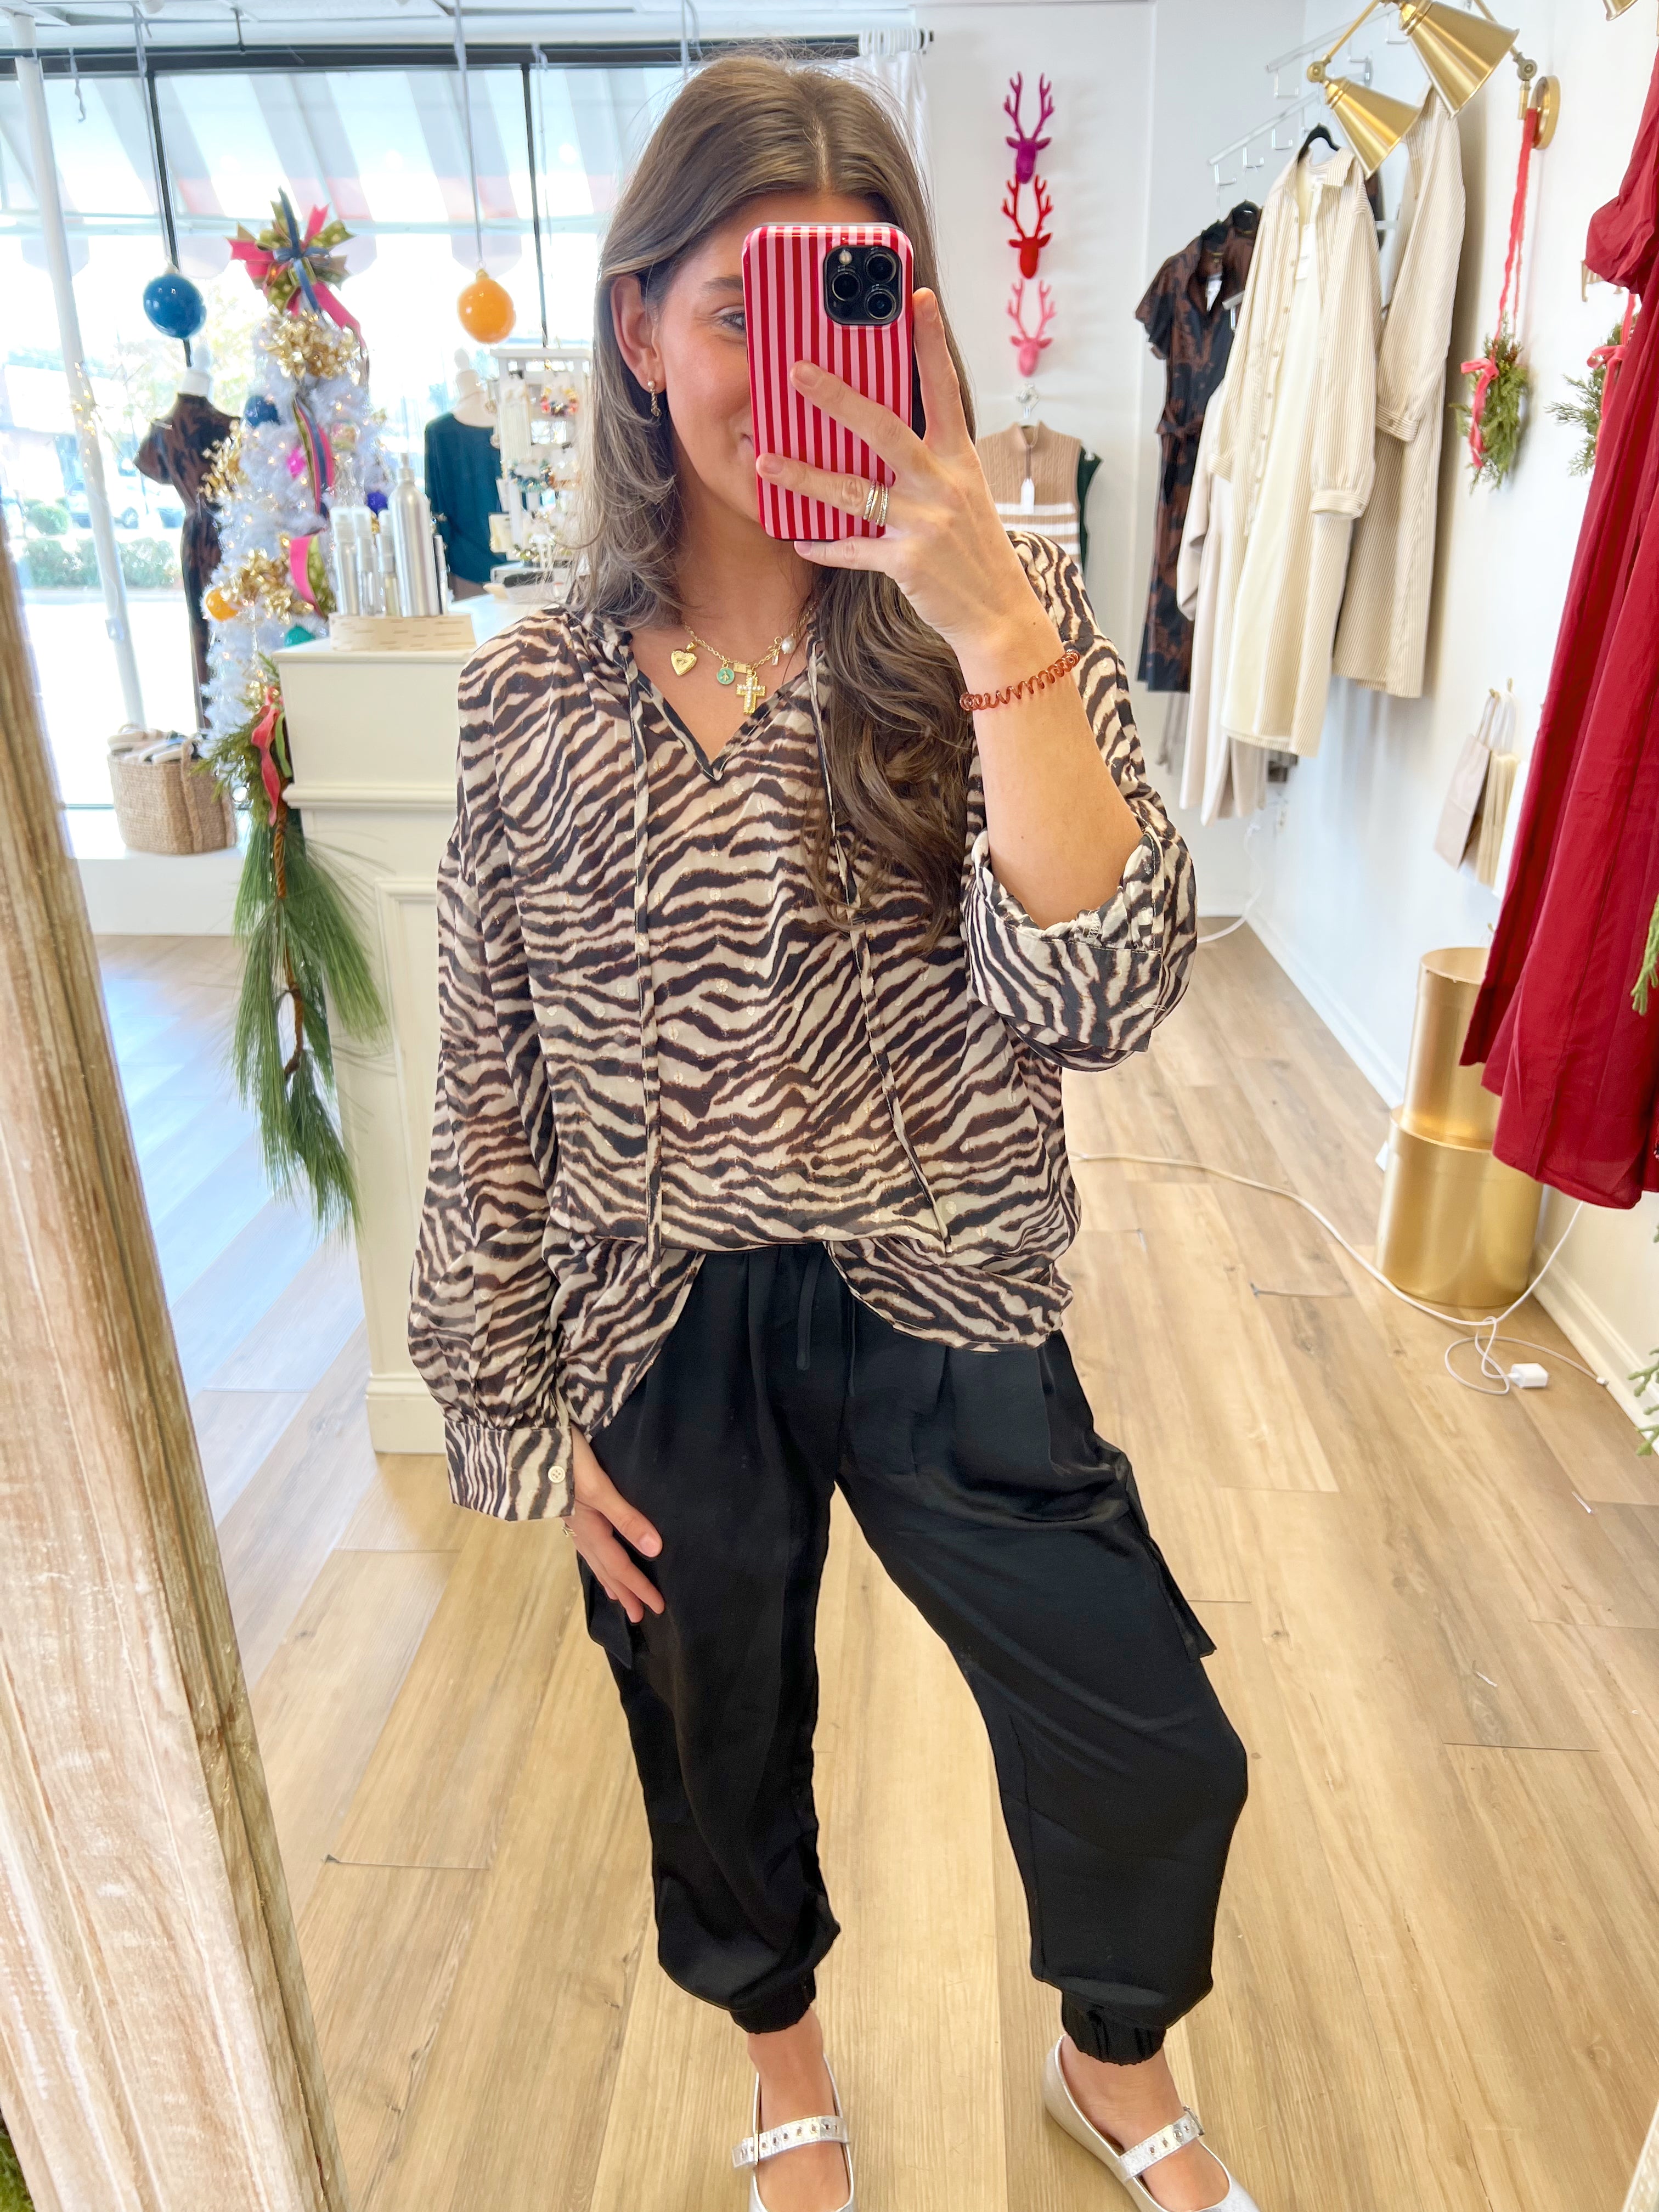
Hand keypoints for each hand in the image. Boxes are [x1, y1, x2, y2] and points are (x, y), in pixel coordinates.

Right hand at [564, 1425, 664, 1624]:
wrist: (530, 1438)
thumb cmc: (566, 1458)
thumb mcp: (598, 1487)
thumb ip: (626, 1518)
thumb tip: (654, 1549)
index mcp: (590, 1529)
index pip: (620, 1566)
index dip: (639, 1588)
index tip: (657, 1608)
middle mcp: (580, 1530)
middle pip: (606, 1568)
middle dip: (624, 1592)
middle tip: (639, 1616)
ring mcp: (572, 1520)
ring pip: (595, 1558)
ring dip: (609, 1579)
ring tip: (618, 1595)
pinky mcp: (568, 1507)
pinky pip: (586, 1544)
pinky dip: (595, 1558)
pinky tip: (595, 1553)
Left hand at [755, 288, 1049, 676]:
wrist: (1000, 617)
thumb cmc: (977, 553)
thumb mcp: (966, 497)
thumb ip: (930, 465)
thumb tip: (883, 437)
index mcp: (960, 461)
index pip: (944, 390)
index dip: (932, 342)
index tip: (919, 297)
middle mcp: (943, 485)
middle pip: (883, 429)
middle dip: (838, 398)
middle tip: (798, 371)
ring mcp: (925, 524)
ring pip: (853, 491)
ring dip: (804, 476)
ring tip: (766, 462)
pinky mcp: (907, 563)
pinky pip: (854, 549)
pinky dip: (824, 544)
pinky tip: (798, 538)